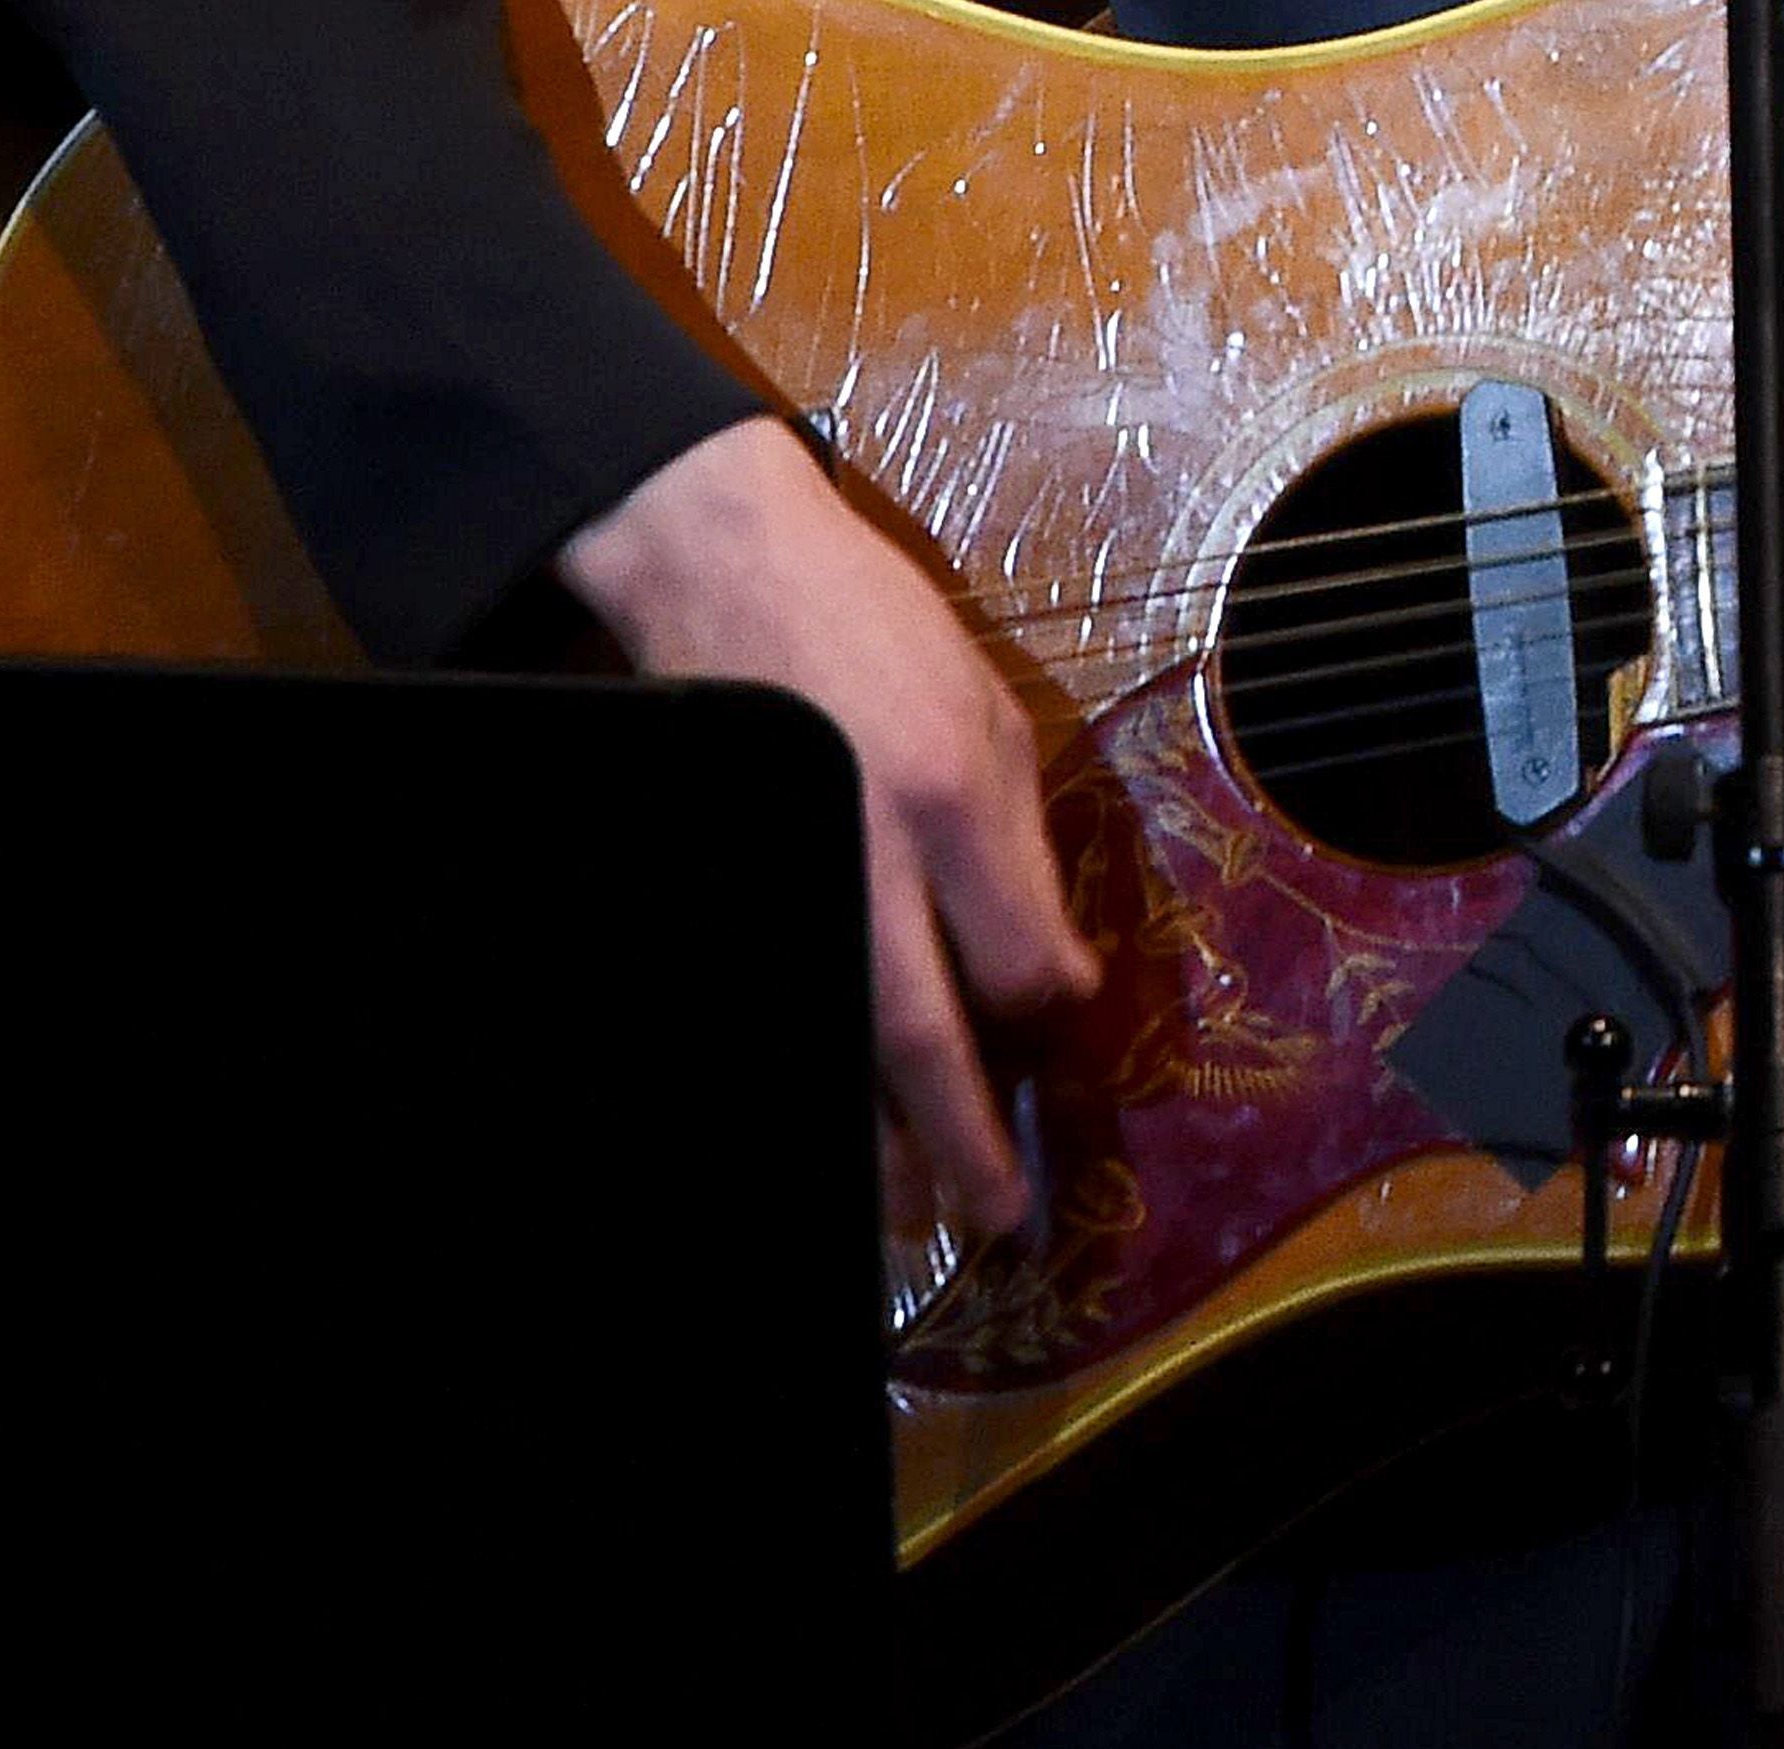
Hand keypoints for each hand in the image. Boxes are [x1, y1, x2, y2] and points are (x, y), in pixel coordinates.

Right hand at [559, 413, 1101, 1236]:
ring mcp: (787, 866)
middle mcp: (864, 852)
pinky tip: (835, 1113)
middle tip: (989, 1220)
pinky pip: (781, 996)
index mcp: (947, 797)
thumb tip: (1058, 973)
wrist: (725, 565)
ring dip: (871, 1138)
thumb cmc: (874, 627)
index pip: (1015, 960)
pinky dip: (814, 1064)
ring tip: (905, 1211)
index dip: (1046, 1017)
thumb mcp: (987, 707)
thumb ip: (1022, 847)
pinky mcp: (731, 875)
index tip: (1056, 1039)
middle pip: (915, 1036)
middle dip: (957, 1138)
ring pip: (838, 1038)